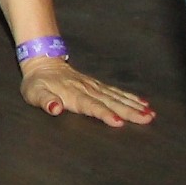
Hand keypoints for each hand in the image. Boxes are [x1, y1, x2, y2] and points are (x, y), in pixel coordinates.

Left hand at [18, 57, 153, 125]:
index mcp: (73, 94)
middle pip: (111, 102)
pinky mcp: (97, 85)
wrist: (43, 62)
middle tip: (147, 118)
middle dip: (130, 111)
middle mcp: (87, 90)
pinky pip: (116, 91)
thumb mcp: (34, 93)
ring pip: (117, 97)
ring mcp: (94, 86)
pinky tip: (143, 103)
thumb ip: (45, 101)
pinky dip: (130, 97)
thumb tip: (55, 109)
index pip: (92, 106)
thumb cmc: (37, 83)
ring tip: (150, 114)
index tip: (119, 122)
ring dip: (134, 105)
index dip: (105, 114)